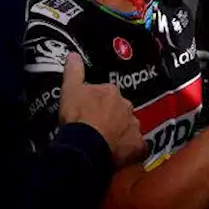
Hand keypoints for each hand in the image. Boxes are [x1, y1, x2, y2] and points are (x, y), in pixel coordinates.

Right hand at [58, 53, 145, 167]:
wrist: (86, 145)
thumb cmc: (78, 116)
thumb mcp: (70, 90)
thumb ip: (73, 71)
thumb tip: (74, 54)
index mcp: (112, 92)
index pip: (107, 94)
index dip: (98, 103)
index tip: (90, 112)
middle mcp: (128, 107)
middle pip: (121, 111)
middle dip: (113, 117)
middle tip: (99, 128)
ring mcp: (135, 127)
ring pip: (130, 128)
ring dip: (122, 133)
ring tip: (109, 143)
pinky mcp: (138, 147)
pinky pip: (137, 148)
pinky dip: (131, 150)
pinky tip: (122, 155)